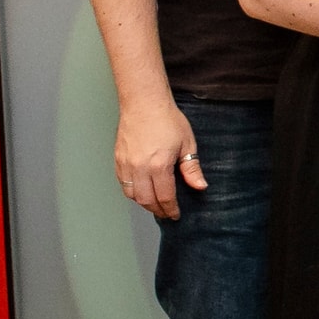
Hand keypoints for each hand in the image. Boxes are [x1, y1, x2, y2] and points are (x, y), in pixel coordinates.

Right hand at [113, 96, 203, 222]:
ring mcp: (126, 164)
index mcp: (159, 165)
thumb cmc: (167, 120)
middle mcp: (140, 168)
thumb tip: (200, 186)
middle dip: (158, 210)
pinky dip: (132, 192)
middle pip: (146, 200)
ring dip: (144, 203)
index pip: (165, 197)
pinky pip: (123, 184)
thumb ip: (191, 168)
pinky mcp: (118, 160)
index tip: (176, 214)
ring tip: (155, 205)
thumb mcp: (187, 143)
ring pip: (132, 195)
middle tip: (166, 213)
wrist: (144, 104)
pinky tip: (142, 192)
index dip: (171, 209)